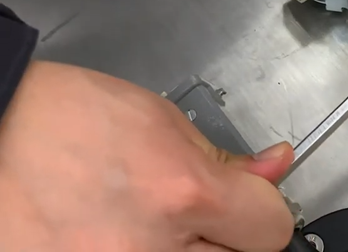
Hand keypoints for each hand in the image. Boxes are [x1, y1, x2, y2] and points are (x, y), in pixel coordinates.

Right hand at [0, 61, 294, 250]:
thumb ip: (226, 159)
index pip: (273, 227)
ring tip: (142, 219)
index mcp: (183, 194)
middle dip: (227, 233)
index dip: (264, 205)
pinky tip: (114, 233)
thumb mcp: (163, 122)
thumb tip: (274, 168)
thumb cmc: (64, 119)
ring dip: (183, 248)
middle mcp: (154, 251)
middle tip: (190, 210)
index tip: (250, 197)